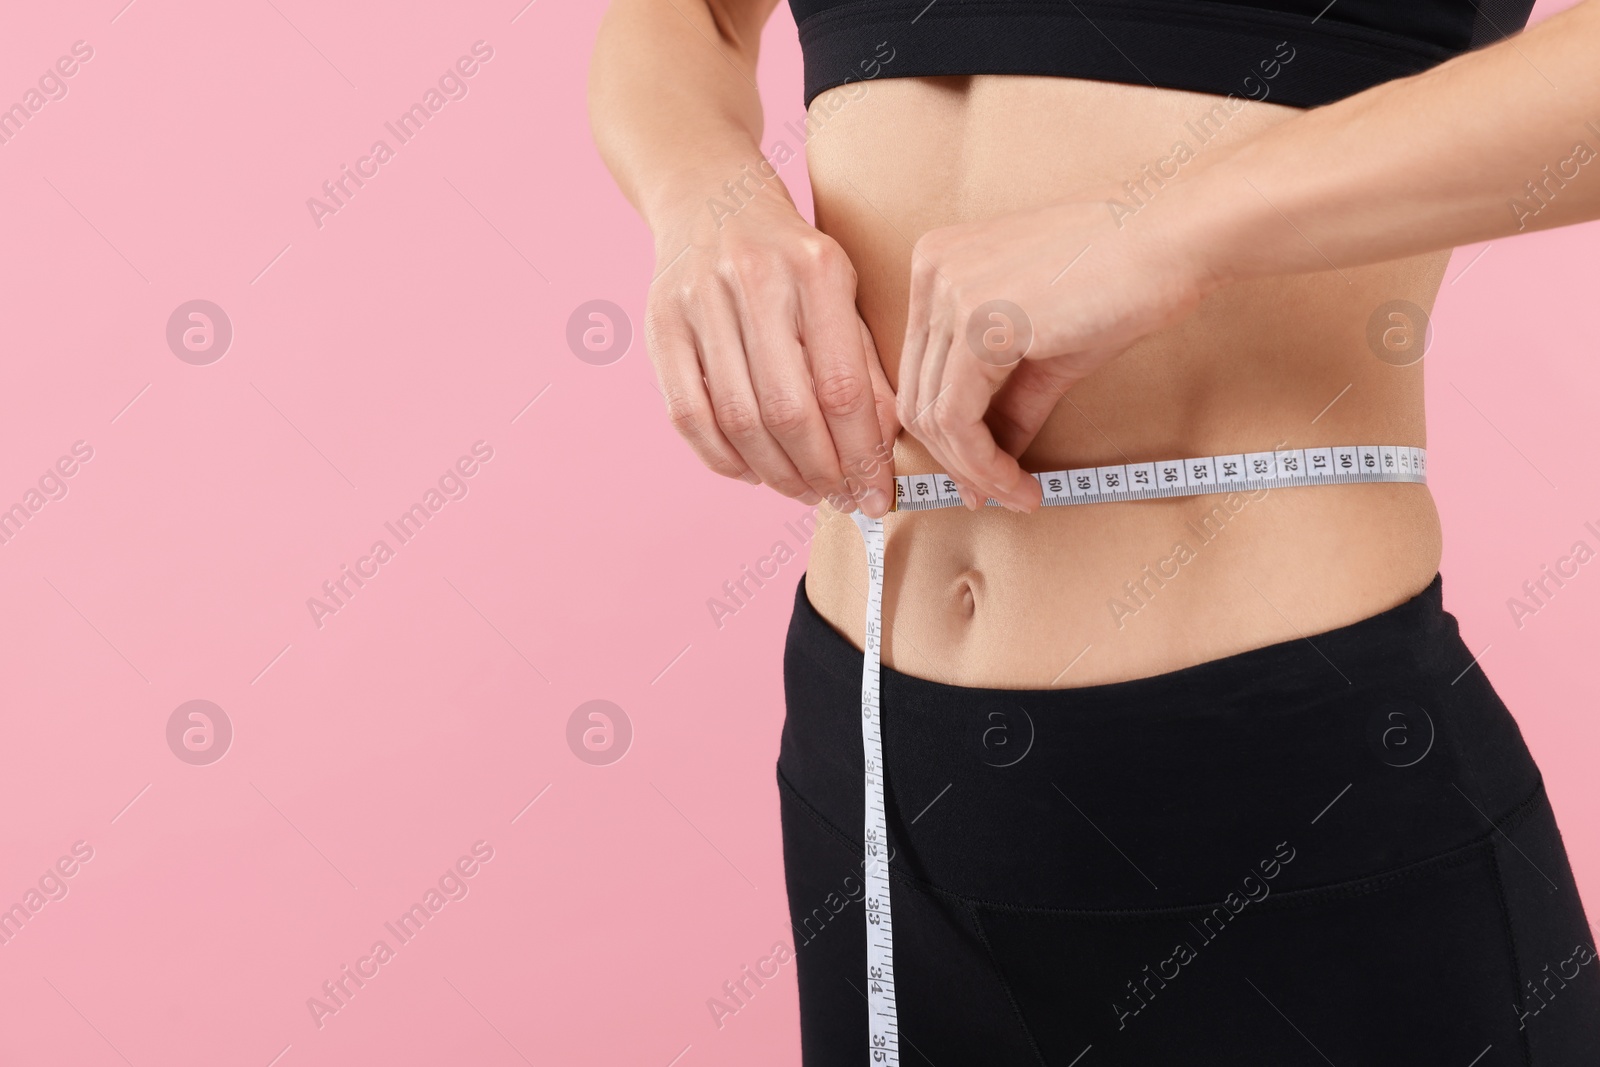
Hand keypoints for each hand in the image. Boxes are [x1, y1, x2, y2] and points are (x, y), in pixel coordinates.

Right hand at [645, 181, 899, 516]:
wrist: (709, 194)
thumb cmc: (789, 256)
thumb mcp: (841, 291)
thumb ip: (863, 365)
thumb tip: (882, 453)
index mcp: (816, 268)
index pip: (843, 387)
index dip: (861, 455)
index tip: (877, 494)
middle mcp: (755, 280)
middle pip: (788, 410)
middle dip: (820, 472)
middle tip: (840, 498)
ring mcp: (699, 301)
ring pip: (738, 420)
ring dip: (775, 473)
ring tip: (802, 490)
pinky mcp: (660, 325)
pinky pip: (689, 415)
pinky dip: (723, 458)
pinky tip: (752, 470)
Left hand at [896, 192, 1212, 510]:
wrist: (1175, 237)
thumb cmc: (1125, 279)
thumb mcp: (1047, 349)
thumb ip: (1008, 401)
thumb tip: (987, 466)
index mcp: (938, 264)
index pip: (920, 370)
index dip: (946, 435)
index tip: (978, 477)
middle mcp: (931, 271)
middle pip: (917, 395)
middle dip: (955, 461)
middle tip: (993, 497)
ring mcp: (948, 293)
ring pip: (933, 416)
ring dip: (974, 472)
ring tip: (1017, 496)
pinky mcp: (976, 322)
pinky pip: (959, 419)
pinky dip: (986, 465)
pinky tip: (1019, 484)